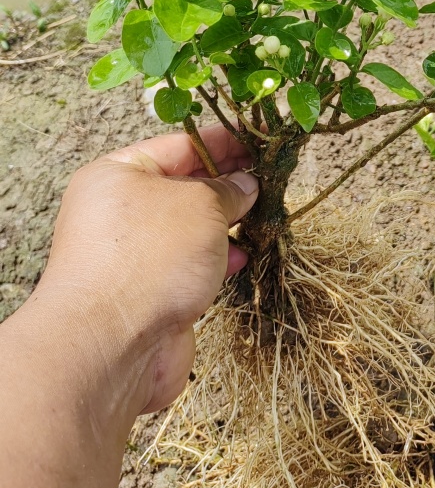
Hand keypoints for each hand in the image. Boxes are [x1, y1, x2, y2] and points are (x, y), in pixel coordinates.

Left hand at [37, 124, 257, 412]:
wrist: (112, 347)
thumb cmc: (147, 260)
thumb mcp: (200, 205)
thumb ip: (227, 190)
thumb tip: (245, 185)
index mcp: (117, 175)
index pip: (180, 146)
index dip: (223, 142)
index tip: (258, 141)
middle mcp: (119, 212)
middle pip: (183, 187)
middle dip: (226, 184)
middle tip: (268, 179)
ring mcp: (132, 255)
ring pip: (188, 229)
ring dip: (225, 224)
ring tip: (261, 217)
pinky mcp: (147, 293)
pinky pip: (188, 265)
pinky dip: (216, 259)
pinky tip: (241, 258)